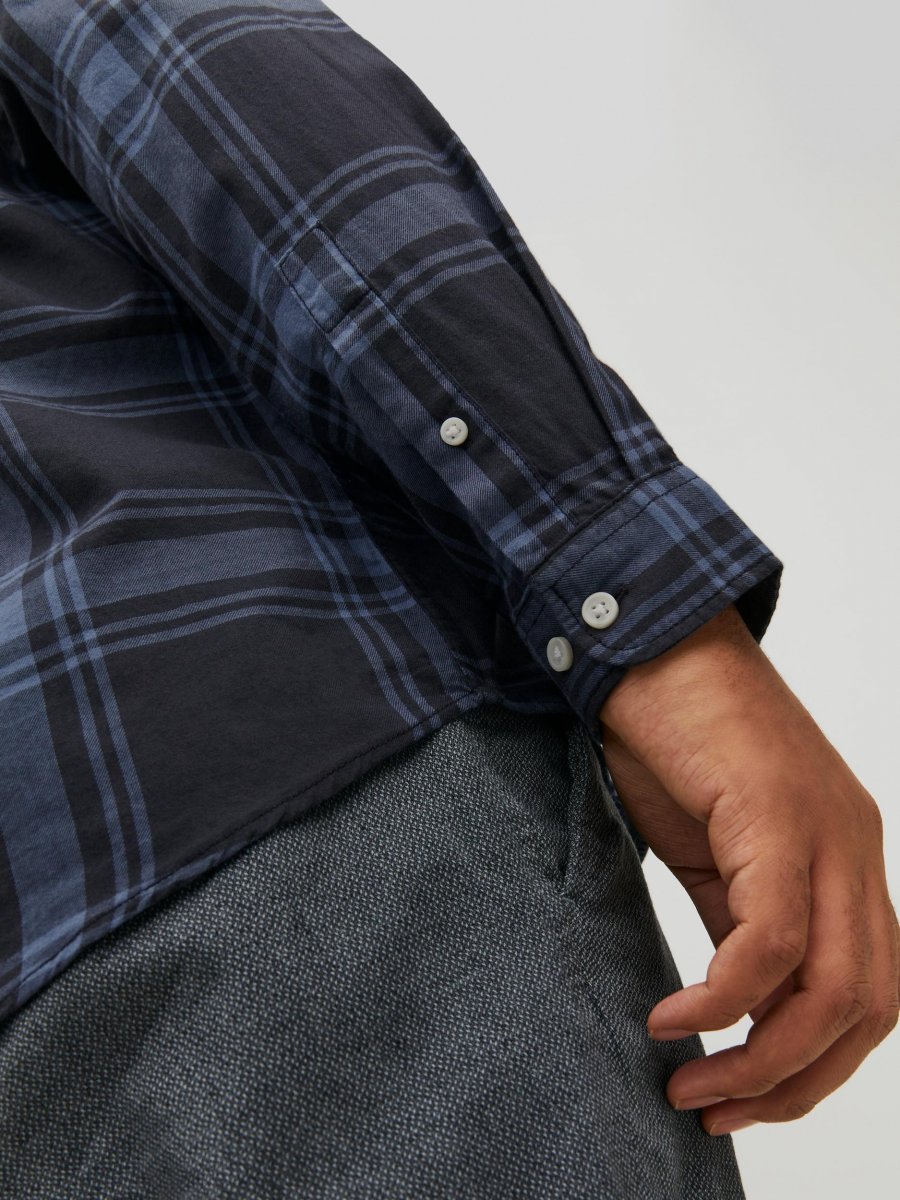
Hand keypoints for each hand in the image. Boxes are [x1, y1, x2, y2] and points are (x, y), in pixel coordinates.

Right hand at [596, 603, 898, 1134]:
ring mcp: (826, 829)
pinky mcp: (778, 813)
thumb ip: (734, 920)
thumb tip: (731, 1006)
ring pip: (833, 985)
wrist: (648, 639)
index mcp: (844, 856)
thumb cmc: (671, 734)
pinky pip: (771, 937)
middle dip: (794, 1082)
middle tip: (716, 1111)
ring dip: (760, 1058)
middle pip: (869, 1006)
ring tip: (690, 1083)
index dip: (816, 1068)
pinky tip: (672, 1017)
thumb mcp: (708, 850)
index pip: (869, 992)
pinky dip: (724, 998)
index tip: (742, 1103)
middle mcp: (854, 847)